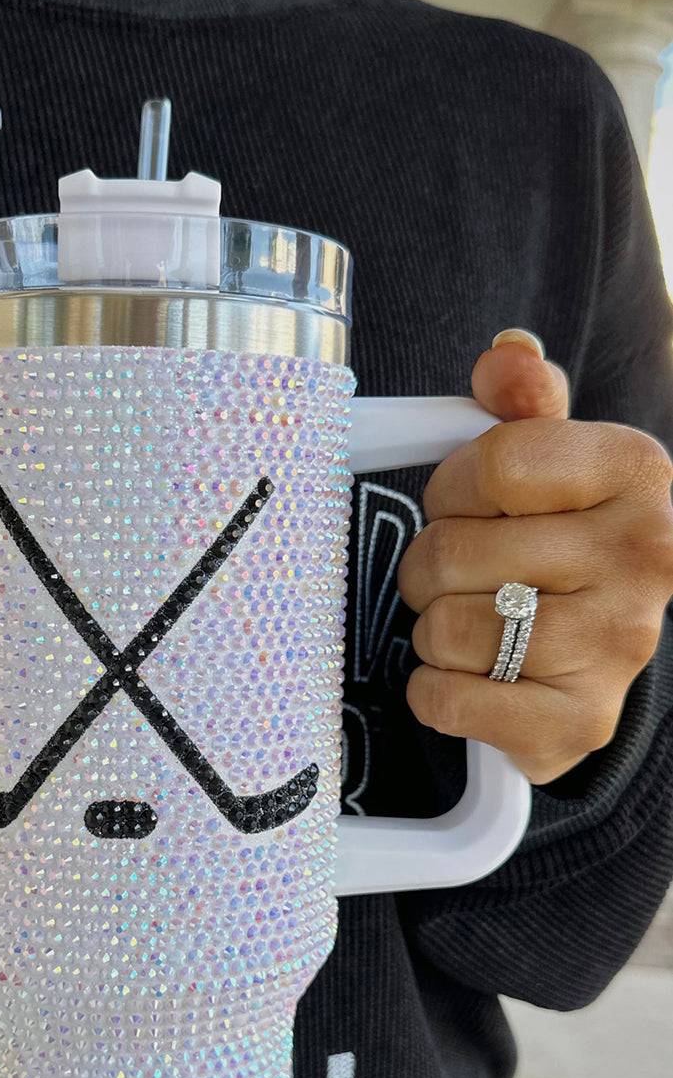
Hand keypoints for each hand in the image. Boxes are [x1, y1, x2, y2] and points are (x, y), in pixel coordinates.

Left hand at [397, 329, 672, 784]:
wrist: (605, 646)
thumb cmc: (564, 541)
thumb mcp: (554, 459)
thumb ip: (522, 405)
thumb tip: (505, 356)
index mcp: (636, 472)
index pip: (493, 463)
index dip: (450, 488)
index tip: (465, 506)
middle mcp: (644, 556)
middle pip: (454, 551)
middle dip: (432, 566)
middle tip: (463, 576)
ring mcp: (618, 645)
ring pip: (446, 629)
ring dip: (433, 631)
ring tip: (473, 624)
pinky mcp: (580, 721)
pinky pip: (449, 701)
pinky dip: (436, 693)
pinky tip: (471, 678)